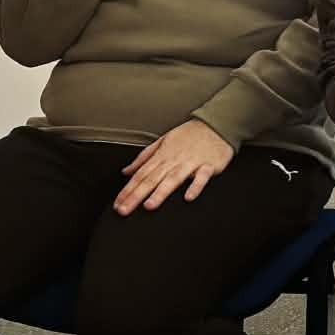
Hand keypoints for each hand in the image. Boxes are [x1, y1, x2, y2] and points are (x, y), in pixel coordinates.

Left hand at [114, 120, 233, 214]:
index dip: (127, 190)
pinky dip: (195, 186)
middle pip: (152, 179)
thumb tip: (126, 171)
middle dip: (136, 195)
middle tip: (124, 210)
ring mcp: (191, 163)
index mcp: (162, 156)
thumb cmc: (190, 135)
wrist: (216, 124)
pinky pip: (202, 177)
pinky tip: (188, 197)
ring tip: (149, 205)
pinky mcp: (209, 165)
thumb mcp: (163, 141)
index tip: (118, 204)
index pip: (140, 175)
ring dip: (161, 192)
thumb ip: (144, 157)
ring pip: (173, 179)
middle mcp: (174, 160)